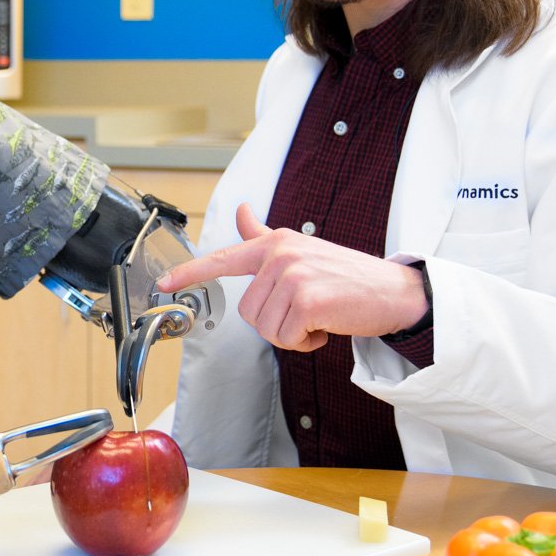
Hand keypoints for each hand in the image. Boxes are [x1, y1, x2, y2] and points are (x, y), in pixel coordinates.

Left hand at [156, 204, 429, 351]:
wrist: (392, 292)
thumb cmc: (347, 276)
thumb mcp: (302, 250)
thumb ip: (266, 235)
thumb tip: (244, 212)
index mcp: (275, 242)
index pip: (224, 258)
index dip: (190, 273)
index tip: (163, 284)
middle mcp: (281, 254)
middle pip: (248, 312)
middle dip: (275, 324)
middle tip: (305, 313)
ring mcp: (294, 275)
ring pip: (265, 329)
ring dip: (291, 335)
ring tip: (317, 317)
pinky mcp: (308, 300)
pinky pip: (287, 339)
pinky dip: (306, 343)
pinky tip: (326, 326)